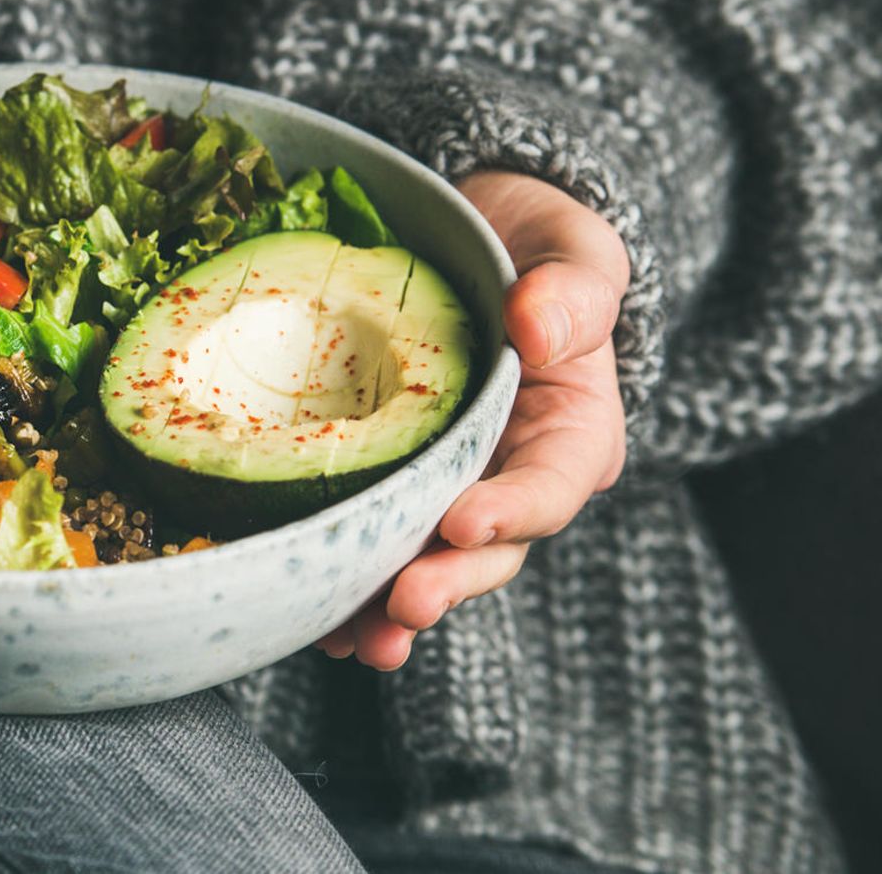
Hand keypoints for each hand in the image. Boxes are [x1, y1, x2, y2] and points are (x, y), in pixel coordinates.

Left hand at [318, 171, 628, 668]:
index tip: (463, 525)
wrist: (476, 240)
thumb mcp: (573, 252)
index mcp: (570, 433)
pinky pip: (371, 540)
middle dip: (446, 583)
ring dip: (388, 609)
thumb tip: (539, 329)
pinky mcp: (393, 487)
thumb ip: (572, 292)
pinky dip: (342, 579)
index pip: (552, 484)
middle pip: (487, 550)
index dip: (511, 513)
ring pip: (426, 563)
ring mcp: (449, 489)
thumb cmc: (534, 248)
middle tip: (403, 606)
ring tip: (354, 641)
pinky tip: (308, 611)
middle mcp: (511, 477)